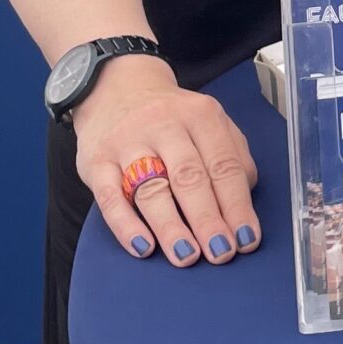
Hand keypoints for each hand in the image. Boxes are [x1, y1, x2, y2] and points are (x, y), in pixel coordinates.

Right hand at [74, 54, 260, 265]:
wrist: (116, 88)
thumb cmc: (172, 117)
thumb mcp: (208, 122)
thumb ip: (232, 155)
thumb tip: (243, 202)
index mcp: (200, 115)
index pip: (223, 165)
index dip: (237, 205)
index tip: (246, 239)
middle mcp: (163, 124)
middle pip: (189, 177)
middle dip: (207, 219)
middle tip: (220, 252)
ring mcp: (127, 142)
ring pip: (151, 188)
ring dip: (171, 226)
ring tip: (187, 255)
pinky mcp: (96, 161)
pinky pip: (110, 197)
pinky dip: (126, 225)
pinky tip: (143, 247)